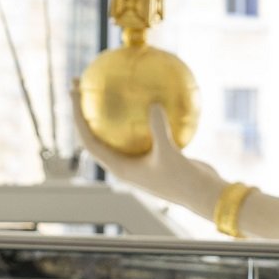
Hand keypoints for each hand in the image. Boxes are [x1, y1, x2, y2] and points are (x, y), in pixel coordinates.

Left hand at [70, 84, 223, 217]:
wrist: (205, 195)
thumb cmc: (185, 179)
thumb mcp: (170, 154)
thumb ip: (160, 130)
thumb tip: (154, 104)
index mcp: (118, 167)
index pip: (88, 140)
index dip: (77, 118)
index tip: (73, 93)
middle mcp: (123, 163)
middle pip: (95, 133)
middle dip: (86, 110)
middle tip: (81, 83)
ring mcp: (137, 159)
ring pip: (118, 131)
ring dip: (111, 111)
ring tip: (108, 84)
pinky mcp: (153, 154)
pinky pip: (144, 129)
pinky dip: (145, 113)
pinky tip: (152, 92)